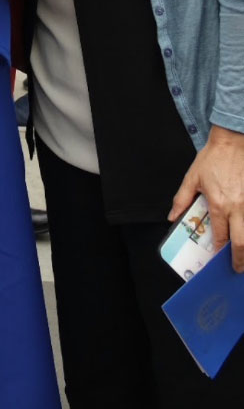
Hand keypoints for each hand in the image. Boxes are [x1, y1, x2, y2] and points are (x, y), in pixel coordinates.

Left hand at [168, 126, 243, 271]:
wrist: (233, 141)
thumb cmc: (213, 158)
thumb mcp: (192, 178)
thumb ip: (182, 199)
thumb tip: (172, 217)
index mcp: (219, 204)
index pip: (220, 236)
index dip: (219, 251)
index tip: (218, 260)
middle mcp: (237, 207)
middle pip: (242, 242)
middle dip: (240, 259)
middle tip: (237, 268)